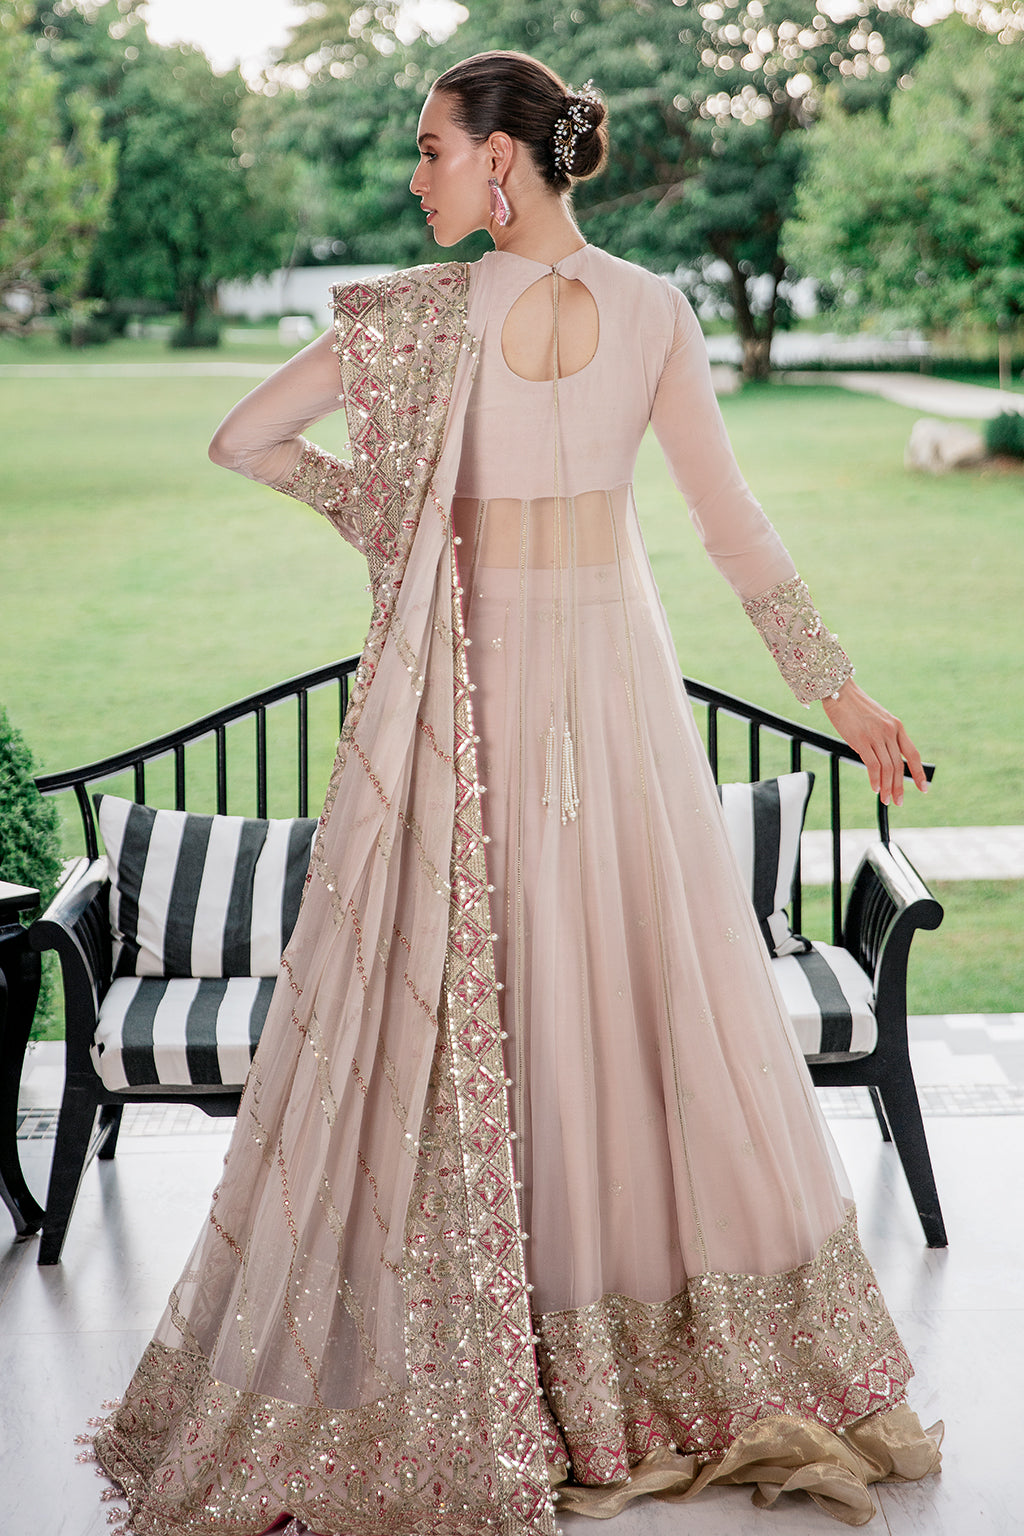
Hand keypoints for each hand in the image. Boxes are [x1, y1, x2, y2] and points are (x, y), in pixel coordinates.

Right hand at [821, 679, 927, 807]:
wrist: (839, 691)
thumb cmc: (855, 707)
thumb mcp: (877, 719)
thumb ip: (884, 736)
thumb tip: (884, 758)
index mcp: (897, 726)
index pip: (913, 754)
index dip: (919, 773)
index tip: (923, 788)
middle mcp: (890, 732)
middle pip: (899, 765)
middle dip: (899, 786)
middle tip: (898, 801)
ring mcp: (876, 736)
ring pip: (887, 768)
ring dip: (887, 787)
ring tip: (885, 800)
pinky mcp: (861, 740)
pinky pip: (873, 765)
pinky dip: (875, 779)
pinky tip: (875, 789)